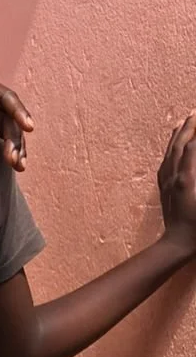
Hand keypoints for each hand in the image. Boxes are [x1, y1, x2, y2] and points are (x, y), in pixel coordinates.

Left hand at [0, 74, 33, 170]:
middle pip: (10, 117)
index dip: (19, 111)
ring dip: (16, 146)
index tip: (28, 127)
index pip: (6, 97)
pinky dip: (9, 147)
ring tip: (18, 166)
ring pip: (10, 127)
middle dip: (15, 138)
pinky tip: (14, 162)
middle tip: (14, 160)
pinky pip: (3, 134)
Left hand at [158, 114, 195, 255]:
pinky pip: (165, 163)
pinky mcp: (164, 189)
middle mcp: (173, 177)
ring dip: (177, 135)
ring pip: (170, 152)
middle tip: (195, 112)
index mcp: (186, 178)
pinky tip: (172, 147)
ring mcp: (166, 183)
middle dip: (188, 127)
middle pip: (179, 145)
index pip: (193, 148)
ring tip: (182, 121)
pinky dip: (171, 150)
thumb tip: (195, 152)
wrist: (177, 244)